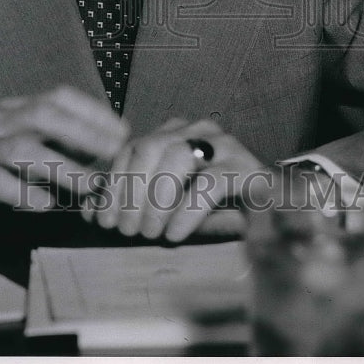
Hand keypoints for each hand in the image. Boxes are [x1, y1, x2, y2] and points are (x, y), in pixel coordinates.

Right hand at [0, 85, 129, 237]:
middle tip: (116, 154)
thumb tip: (98, 162)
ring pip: (22, 147)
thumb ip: (45, 154)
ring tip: (91, 187)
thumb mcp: (7, 158)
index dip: (92, 111)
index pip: (56, 97)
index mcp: (6, 112)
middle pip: (44, 114)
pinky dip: (21, 192)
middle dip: (85, 132)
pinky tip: (44, 206)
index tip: (122, 131)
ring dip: (63, 166)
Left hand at [81, 117, 266, 243]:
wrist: (274, 212)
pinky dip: (185, 211)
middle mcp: (197, 130)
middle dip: (132, 193)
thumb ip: (131, 203)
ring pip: (176, 158)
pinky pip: (209, 183)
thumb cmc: (213, 210)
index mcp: (174, 132)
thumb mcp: (167, 206)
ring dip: (156, 201)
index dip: (112, 186)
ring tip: (151, 233)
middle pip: (149, 148)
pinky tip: (174, 234)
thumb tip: (89, 212)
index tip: (103, 222)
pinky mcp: (248, 168)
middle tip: (128, 231)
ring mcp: (225, 145)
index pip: (130, 148)